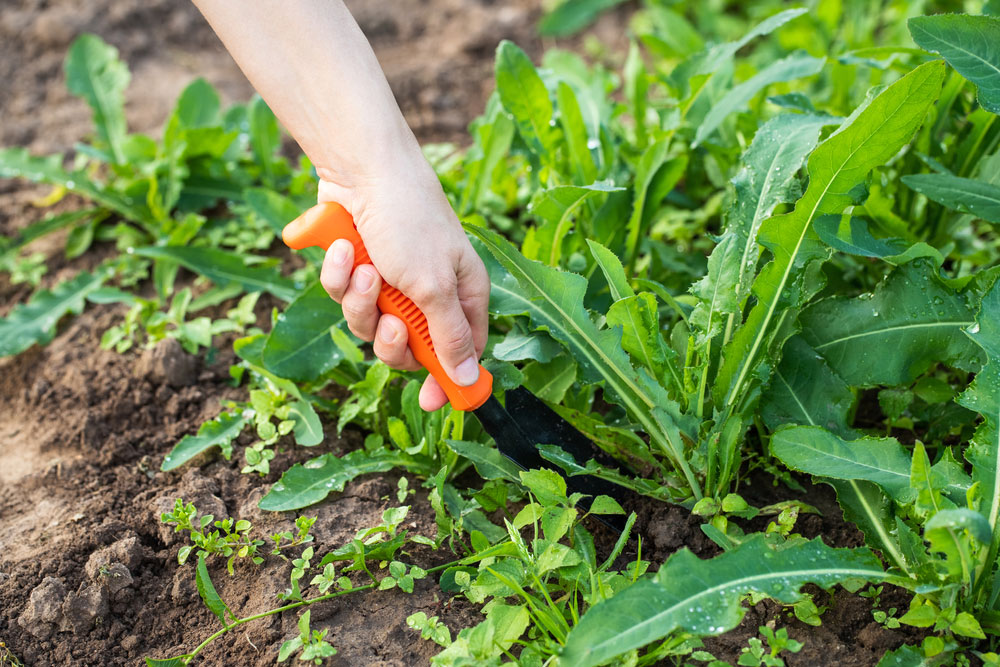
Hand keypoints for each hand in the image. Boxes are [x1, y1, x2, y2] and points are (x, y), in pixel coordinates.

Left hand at [316, 153, 489, 411]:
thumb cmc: (410, 221)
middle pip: (409, 347)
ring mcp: (391, 281)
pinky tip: (342, 249)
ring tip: (362, 268)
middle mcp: (429, 292)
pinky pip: (343, 295)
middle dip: (390, 337)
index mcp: (463, 295)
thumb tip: (468, 380)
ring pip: (370, 323)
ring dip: (360, 300)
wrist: (361, 170)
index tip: (430, 402)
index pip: (463, 353)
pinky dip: (339, 275)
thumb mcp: (434, 286)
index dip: (446, 379)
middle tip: (388, 320)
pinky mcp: (357, 268)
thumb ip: (449, 336)